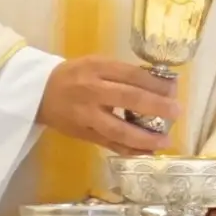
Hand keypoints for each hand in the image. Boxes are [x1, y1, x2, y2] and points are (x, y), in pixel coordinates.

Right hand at [36, 56, 177, 154]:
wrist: (39, 93)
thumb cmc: (74, 75)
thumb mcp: (96, 64)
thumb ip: (122, 73)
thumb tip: (158, 84)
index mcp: (97, 68)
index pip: (131, 75)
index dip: (155, 83)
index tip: (173, 90)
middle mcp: (92, 91)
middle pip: (128, 99)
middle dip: (156, 106)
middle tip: (176, 112)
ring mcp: (87, 115)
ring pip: (118, 128)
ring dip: (145, 137)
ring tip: (165, 141)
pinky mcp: (84, 134)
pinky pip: (109, 144)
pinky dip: (129, 150)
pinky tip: (147, 152)